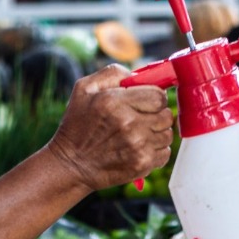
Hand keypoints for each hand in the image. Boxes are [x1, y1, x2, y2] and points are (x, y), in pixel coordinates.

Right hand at [45, 66, 172, 192]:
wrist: (71, 165)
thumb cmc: (77, 125)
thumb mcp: (84, 89)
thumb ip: (113, 73)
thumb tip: (139, 75)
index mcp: (115, 102)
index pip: (159, 96)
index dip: (155, 97)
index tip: (147, 102)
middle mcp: (129, 124)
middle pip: (166, 115)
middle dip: (157, 115)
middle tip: (142, 119)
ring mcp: (138, 146)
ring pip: (167, 134)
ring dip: (157, 133)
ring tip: (138, 135)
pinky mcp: (142, 164)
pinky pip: (165, 153)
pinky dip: (156, 151)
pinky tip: (139, 149)